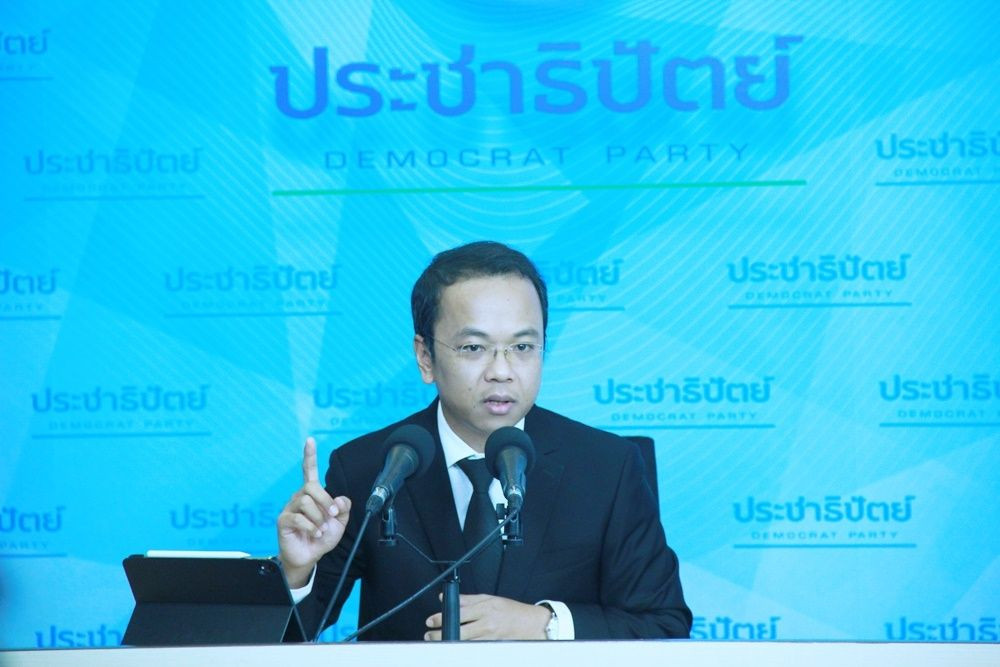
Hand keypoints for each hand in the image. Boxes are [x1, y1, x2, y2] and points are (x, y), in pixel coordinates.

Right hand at [277, 437, 350, 587]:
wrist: (309, 557)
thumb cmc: (322, 537)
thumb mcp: (340, 522)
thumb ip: (343, 508)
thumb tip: (339, 500)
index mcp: (312, 494)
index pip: (309, 471)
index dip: (309, 455)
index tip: (310, 440)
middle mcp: (299, 497)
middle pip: (311, 486)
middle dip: (326, 501)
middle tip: (332, 516)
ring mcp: (290, 508)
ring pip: (306, 501)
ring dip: (319, 518)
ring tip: (320, 529)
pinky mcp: (283, 520)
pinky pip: (299, 517)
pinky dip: (311, 527)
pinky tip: (314, 533)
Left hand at [424, 594, 549, 639]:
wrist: (532, 624)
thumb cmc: (511, 610)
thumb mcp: (489, 599)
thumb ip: (467, 599)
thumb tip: (447, 597)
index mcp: (485, 606)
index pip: (458, 611)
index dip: (442, 616)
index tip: (431, 620)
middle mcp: (486, 621)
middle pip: (459, 629)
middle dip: (441, 633)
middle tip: (429, 635)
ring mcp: (490, 635)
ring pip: (464, 641)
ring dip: (449, 641)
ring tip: (438, 641)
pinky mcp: (492, 645)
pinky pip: (474, 647)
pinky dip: (463, 647)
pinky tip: (454, 646)